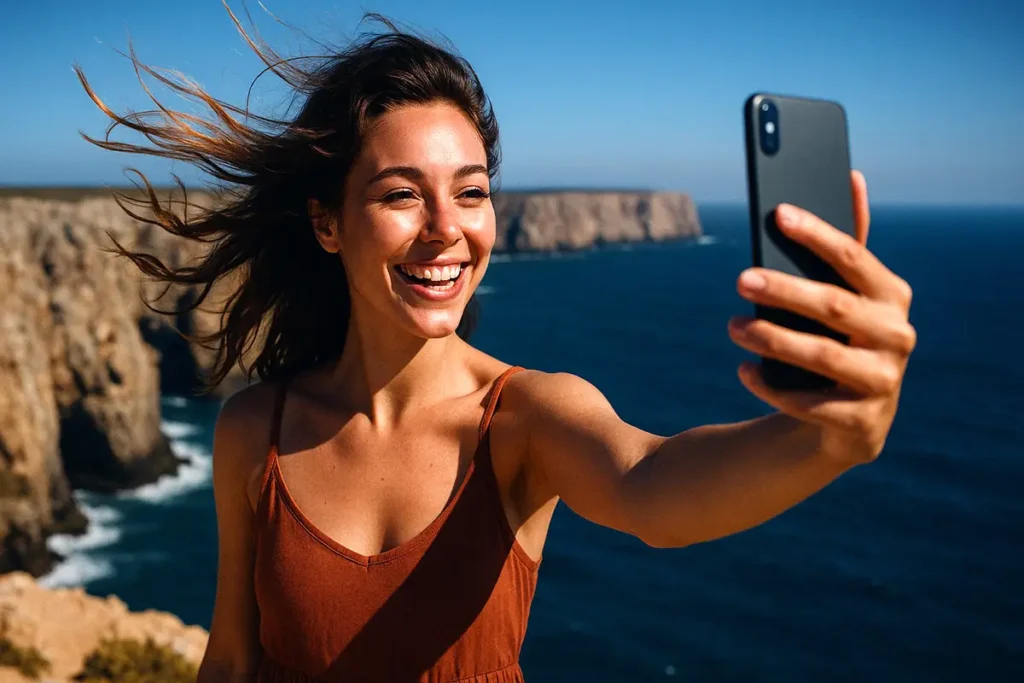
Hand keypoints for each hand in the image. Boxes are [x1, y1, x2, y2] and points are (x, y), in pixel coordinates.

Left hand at [728, 171, 916, 463]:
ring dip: (772, 340)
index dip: (817, 234)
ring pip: (823, 356)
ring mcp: (885, 381)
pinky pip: (811, 404)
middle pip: (835, 307)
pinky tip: (744, 370)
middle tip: (740, 279)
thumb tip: (851, 175)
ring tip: (732, 326)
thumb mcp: (848, 292)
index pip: (854, 257)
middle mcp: (898, 336)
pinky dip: (773, 386)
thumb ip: (848, 242)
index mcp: (891, 295)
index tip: (778, 213)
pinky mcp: (863, 423)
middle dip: (785, 291)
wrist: (851, 417)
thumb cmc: (841, 337)